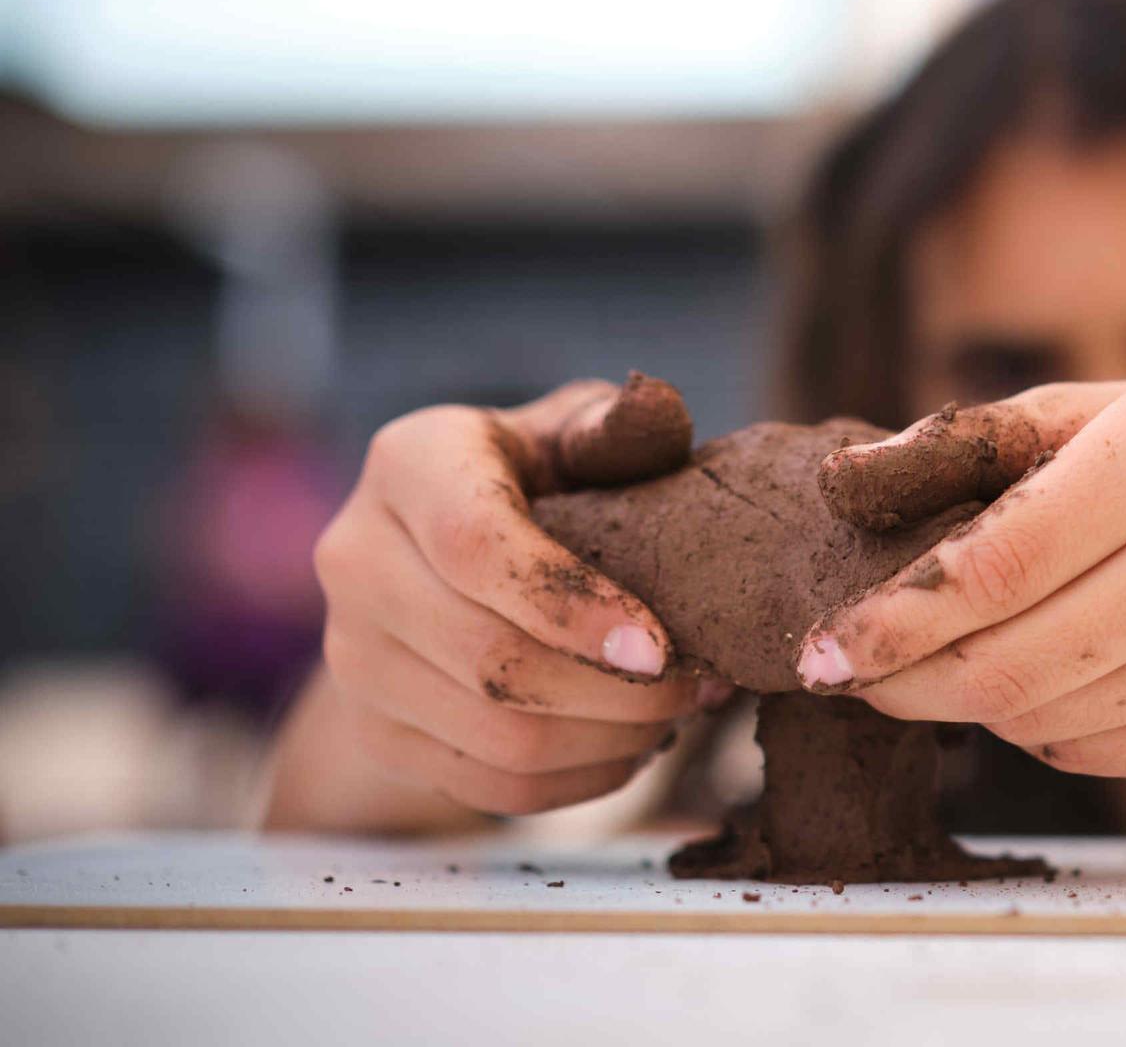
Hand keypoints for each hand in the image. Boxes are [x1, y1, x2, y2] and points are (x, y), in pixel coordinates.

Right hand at [304, 374, 717, 816]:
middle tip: (702, 684)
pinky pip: (487, 785)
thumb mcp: (571, 431)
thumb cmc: (538, 475)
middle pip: (491, 660)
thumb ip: (615, 426)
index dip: (573, 607)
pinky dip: (578, 780)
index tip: (661, 647)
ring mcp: (352, 654)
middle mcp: (355, 559)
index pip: (476, 549)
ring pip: (495, 736)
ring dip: (610, 739)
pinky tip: (633, 747)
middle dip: (618, 690)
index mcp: (408, 464)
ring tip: (679, 713)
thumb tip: (657, 411)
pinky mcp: (372, 728)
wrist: (442, 551)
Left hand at [802, 378, 1125, 776]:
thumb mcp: (1103, 408)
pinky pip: (1091, 752)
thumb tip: (844, 487)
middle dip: (907, 684)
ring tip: (967, 652)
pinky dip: (1043, 725)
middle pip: (1005, 667)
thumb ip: (972, 443)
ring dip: (974, 699)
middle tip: (853, 676)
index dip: (892, 620)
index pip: (993, 569)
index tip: (820, 651)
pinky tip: (1060, 669)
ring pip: (1040, 720)